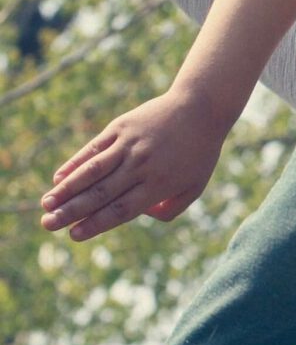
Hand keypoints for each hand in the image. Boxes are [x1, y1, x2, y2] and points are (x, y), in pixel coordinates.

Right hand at [41, 89, 234, 240]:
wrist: (200, 108)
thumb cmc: (199, 153)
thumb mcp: (195, 186)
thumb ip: (170, 208)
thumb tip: (138, 215)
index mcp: (159, 184)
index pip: (121, 209)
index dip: (96, 224)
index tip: (74, 235)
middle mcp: (141, 166)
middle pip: (101, 193)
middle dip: (72, 211)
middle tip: (48, 225)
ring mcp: (129, 145)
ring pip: (92, 171)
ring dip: (67, 189)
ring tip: (46, 205)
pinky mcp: (120, 128)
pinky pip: (93, 149)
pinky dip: (75, 164)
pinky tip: (58, 178)